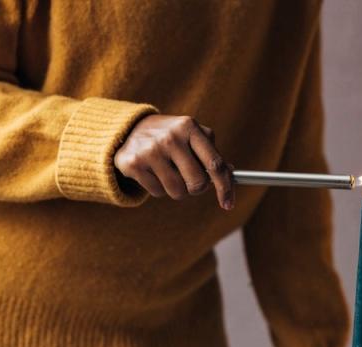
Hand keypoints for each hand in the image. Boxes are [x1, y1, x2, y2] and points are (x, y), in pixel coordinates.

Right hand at [114, 114, 233, 207]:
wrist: (130, 129)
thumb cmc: (172, 137)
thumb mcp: (192, 136)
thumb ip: (211, 153)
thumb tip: (231, 174)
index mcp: (189, 127)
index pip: (215, 164)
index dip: (225, 188)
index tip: (228, 204)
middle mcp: (170, 137)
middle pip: (197, 183)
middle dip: (196, 188)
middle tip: (189, 180)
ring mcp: (151, 150)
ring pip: (178, 192)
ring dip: (177, 189)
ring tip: (168, 172)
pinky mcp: (134, 163)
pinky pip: (158, 193)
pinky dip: (159, 188)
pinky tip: (152, 171)